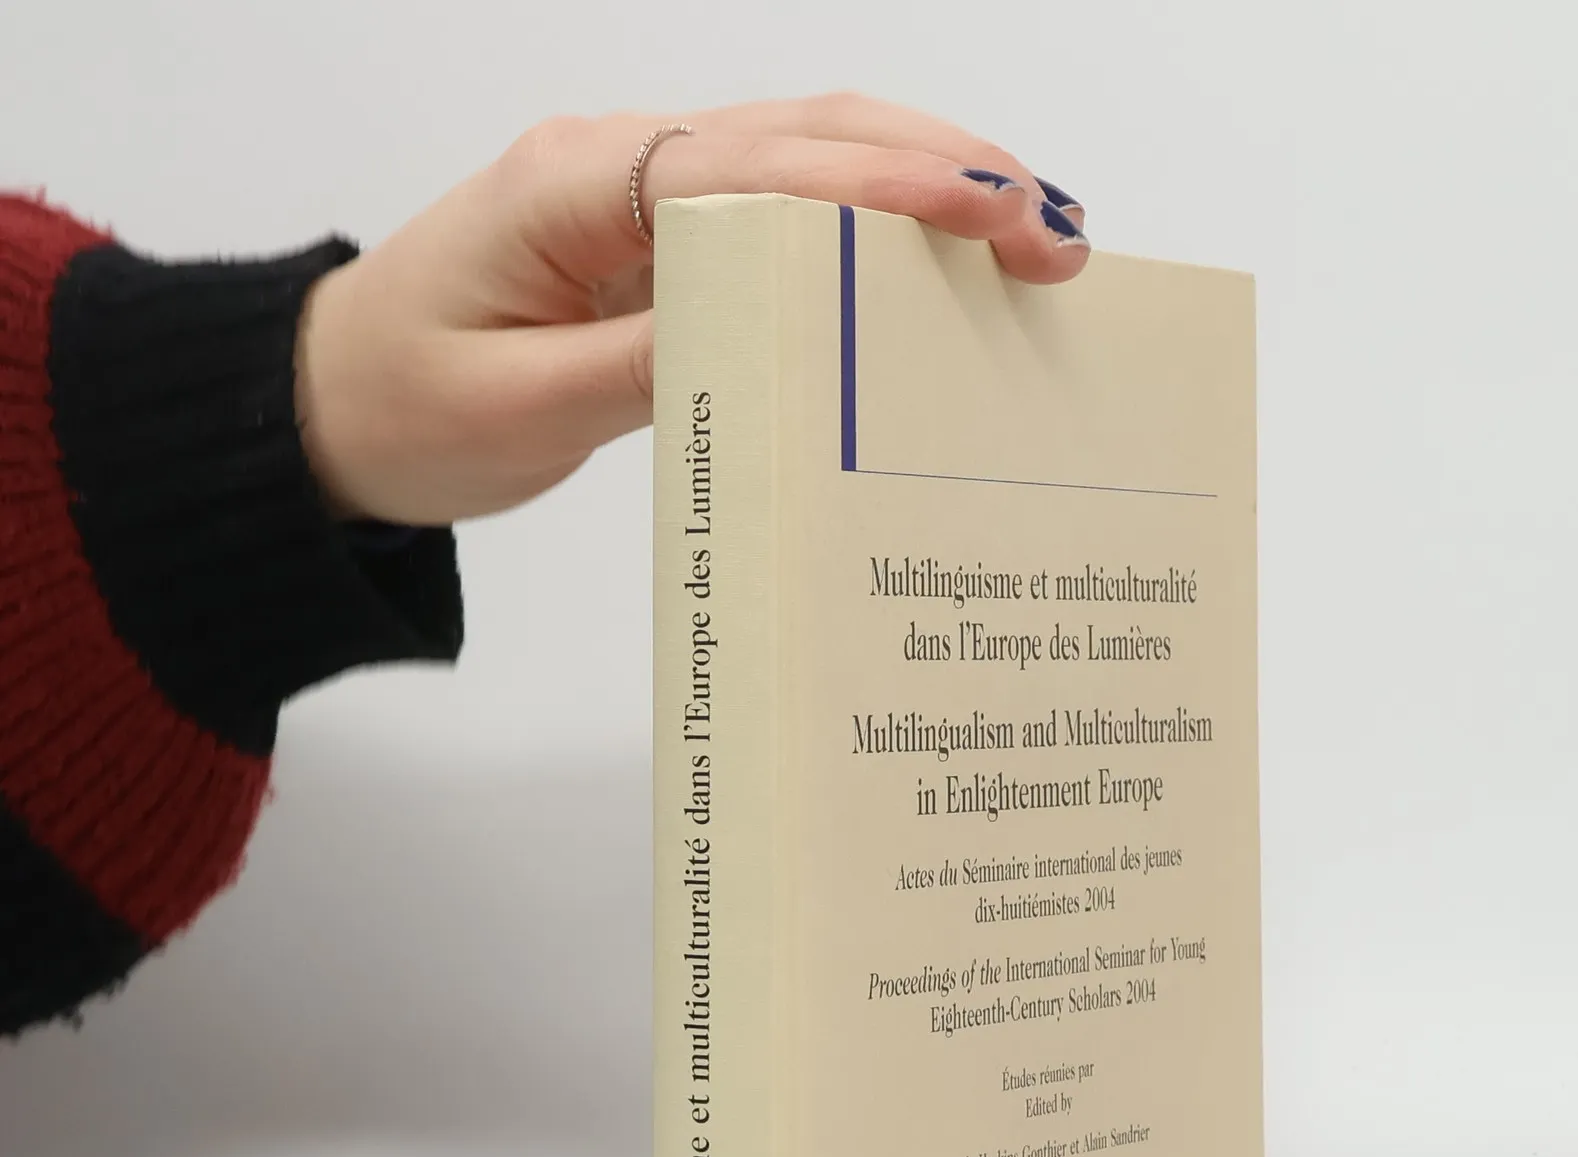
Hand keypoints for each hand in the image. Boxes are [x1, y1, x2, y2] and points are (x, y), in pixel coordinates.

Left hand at [294, 97, 1089, 524]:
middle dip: (941, 169)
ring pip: (809, 162)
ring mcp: (646, 198)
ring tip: (1034, 233)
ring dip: (924, 184)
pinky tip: (943, 264)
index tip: (986, 209)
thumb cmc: (405, 404)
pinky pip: (784, 221)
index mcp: (576, 185)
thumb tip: (779, 337)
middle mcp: (622, 168)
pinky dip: (873, 231)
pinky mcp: (663, 243)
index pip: (757, 165)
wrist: (329, 407)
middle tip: (1054, 230)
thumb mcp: (519, 407)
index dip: (880, 183)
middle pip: (807, 135)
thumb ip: (646, 363)